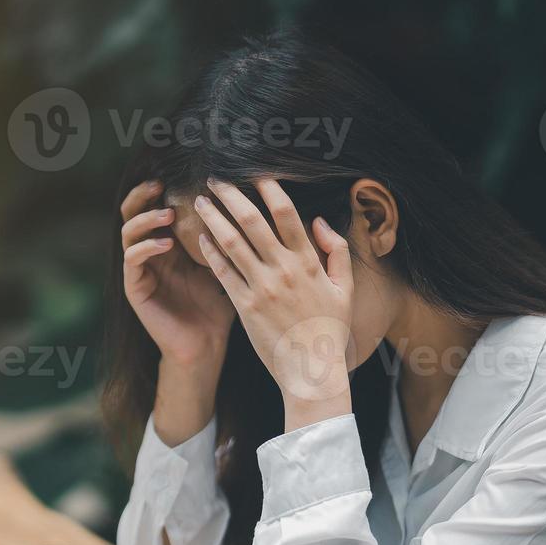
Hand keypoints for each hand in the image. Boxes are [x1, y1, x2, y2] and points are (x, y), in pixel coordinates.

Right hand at [120, 180, 235, 367]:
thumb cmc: (219, 305)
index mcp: (169, 241)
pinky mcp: (135, 288)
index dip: (161, 187)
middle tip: (160, 185)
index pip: (155, 204)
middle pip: (133, 211)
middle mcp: (150, 251)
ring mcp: (140, 269)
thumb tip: (249, 201)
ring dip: (146, 219)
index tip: (181, 174)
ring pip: (128, 231)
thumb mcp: (225, 262)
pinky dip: (146, 247)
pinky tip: (165, 244)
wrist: (207, 345)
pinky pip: (132, 260)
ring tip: (167, 215)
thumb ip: (226, 234)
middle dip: (143, 195)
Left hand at [194, 179, 354, 430]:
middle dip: (232, 195)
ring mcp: (262, 288)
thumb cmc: (329, 330)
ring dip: (214, 218)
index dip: (269, 187)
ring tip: (200, 201)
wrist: (311, 372)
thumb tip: (319, 221)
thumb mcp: (345, 289)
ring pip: (232, 243)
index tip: (255, 172)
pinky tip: (200, 237)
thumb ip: (336, 250)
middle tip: (216, 178)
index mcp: (308, 262)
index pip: (286, 213)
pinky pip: (223, 273)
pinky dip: (210, 252)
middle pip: (252, 221)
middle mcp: (283, 271)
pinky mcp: (244, 307)